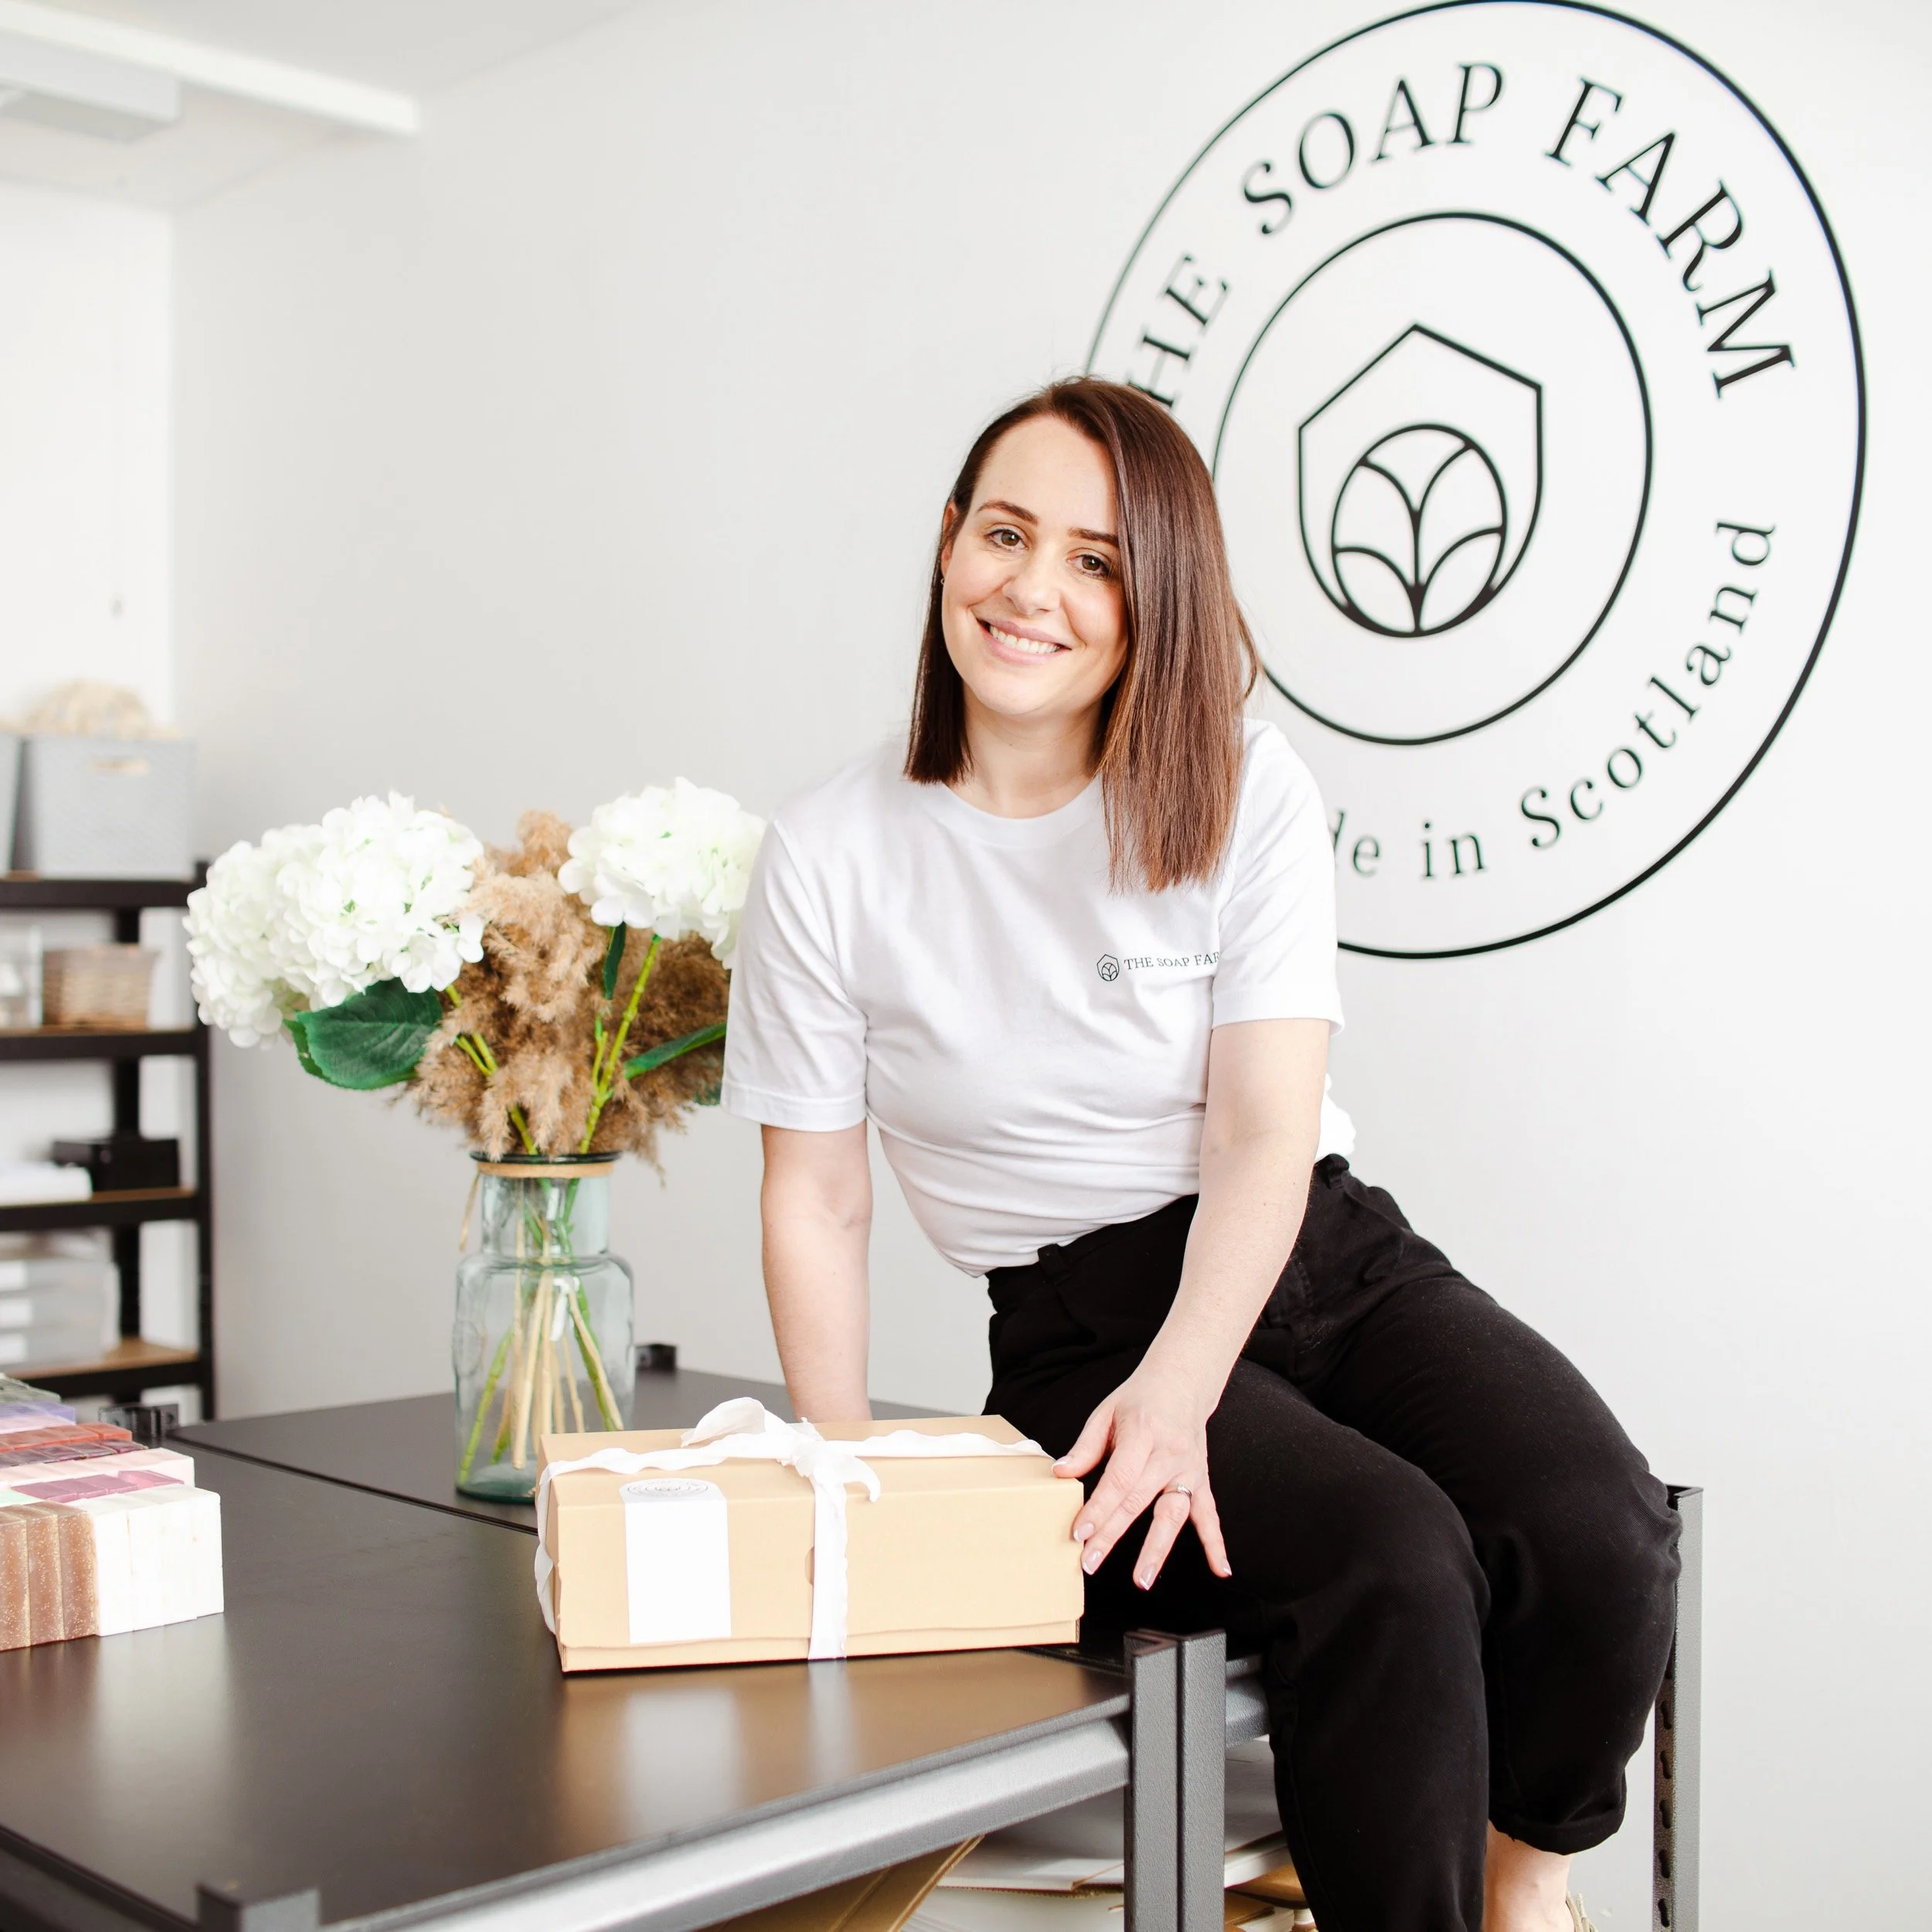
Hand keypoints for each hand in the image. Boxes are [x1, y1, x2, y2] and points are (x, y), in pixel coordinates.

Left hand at [1054, 1367, 1231, 1590]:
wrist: (1183, 1381)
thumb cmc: (1141, 1397)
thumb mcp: (1107, 1412)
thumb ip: (1086, 1446)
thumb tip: (1061, 1473)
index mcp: (1142, 1433)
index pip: (1119, 1478)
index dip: (1098, 1507)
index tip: (1079, 1532)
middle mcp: (1169, 1454)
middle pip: (1137, 1501)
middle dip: (1111, 1534)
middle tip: (1089, 1562)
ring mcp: (1188, 1469)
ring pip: (1173, 1514)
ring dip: (1157, 1549)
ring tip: (1142, 1579)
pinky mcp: (1201, 1479)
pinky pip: (1208, 1514)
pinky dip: (1215, 1543)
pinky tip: (1220, 1569)